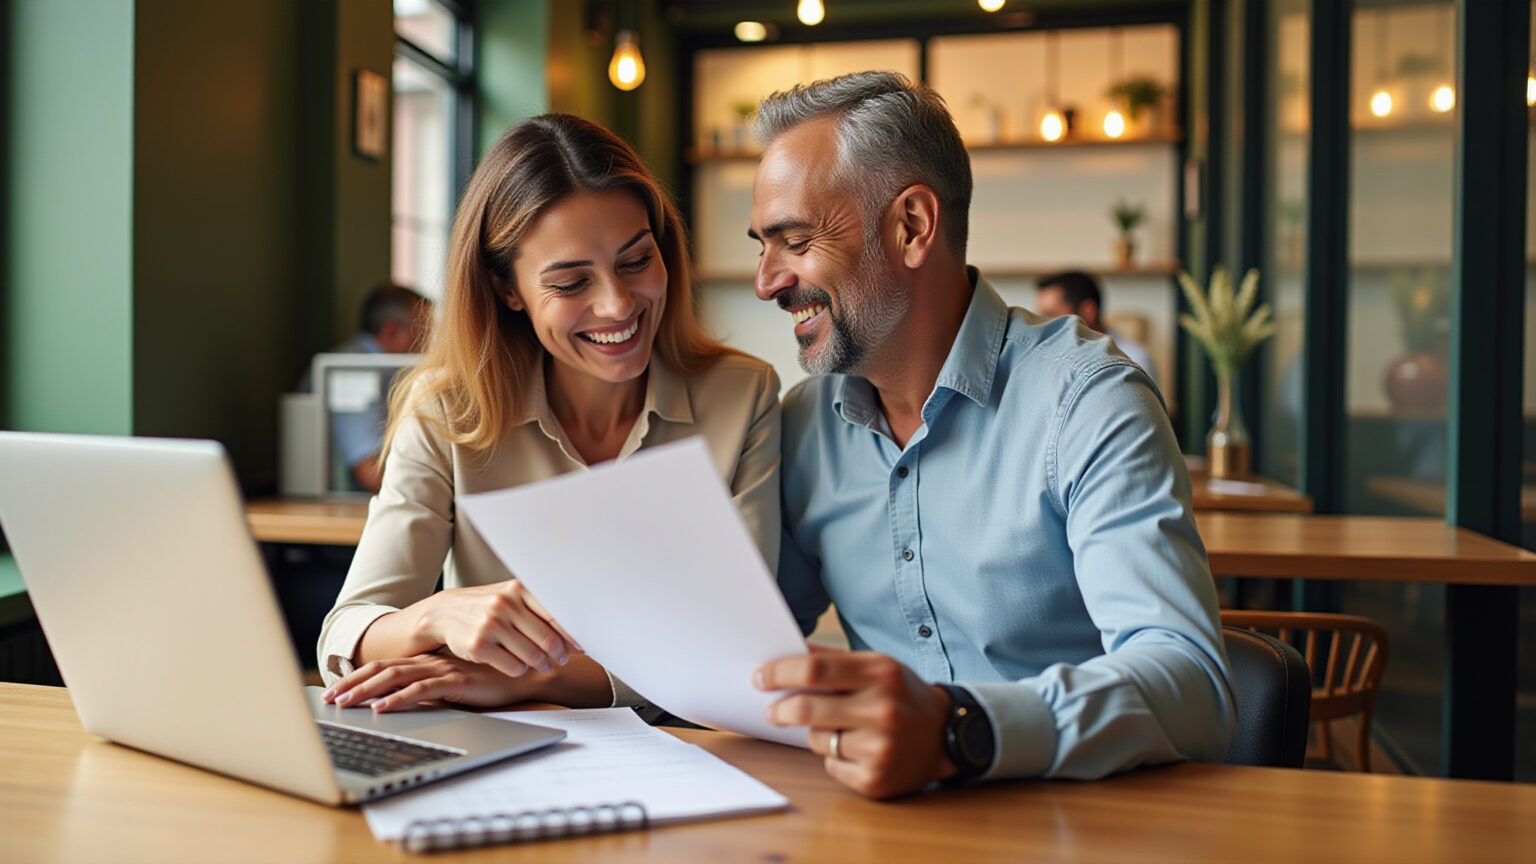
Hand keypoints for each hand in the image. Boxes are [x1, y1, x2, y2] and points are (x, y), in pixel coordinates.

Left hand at [322, 653, 546, 711]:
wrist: (526, 670)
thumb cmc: (494, 678)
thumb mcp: (456, 682)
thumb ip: (435, 685)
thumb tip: (408, 699)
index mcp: (428, 660)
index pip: (384, 666)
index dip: (358, 676)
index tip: (336, 688)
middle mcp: (430, 662)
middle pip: (381, 670)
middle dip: (351, 683)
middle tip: (327, 698)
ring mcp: (442, 669)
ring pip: (394, 678)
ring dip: (365, 691)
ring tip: (344, 703)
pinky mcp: (456, 680)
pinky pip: (420, 690)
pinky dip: (398, 699)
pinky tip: (382, 708)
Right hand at [416, 580, 581, 678]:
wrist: (444, 613)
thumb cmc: (486, 606)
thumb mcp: (509, 596)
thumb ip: (538, 608)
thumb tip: (574, 629)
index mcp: (517, 589)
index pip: (556, 614)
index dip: (572, 633)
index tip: (583, 644)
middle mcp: (505, 605)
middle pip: (548, 639)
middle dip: (560, 653)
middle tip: (563, 659)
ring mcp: (491, 626)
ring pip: (533, 656)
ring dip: (543, 664)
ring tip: (545, 665)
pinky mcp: (479, 647)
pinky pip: (514, 667)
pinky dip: (521, 669)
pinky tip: (520, 665)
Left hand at [755, 647, 956, 798]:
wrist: (946, 736)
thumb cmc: (902, 696)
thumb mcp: (878, 667)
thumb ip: (833, 660)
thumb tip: (786, 654)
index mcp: (881, 674)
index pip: (815, 670)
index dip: (781, 673)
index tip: (760, 677)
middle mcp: (882, 711)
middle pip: (808, 709)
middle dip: (781, 709)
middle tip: (772, 710)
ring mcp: (880, 749)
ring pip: (817, 740)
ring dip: (817, 734)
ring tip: (840, 728)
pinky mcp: (875, 780)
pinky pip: (831, 766)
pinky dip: (835, 758)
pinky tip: (857, 750)